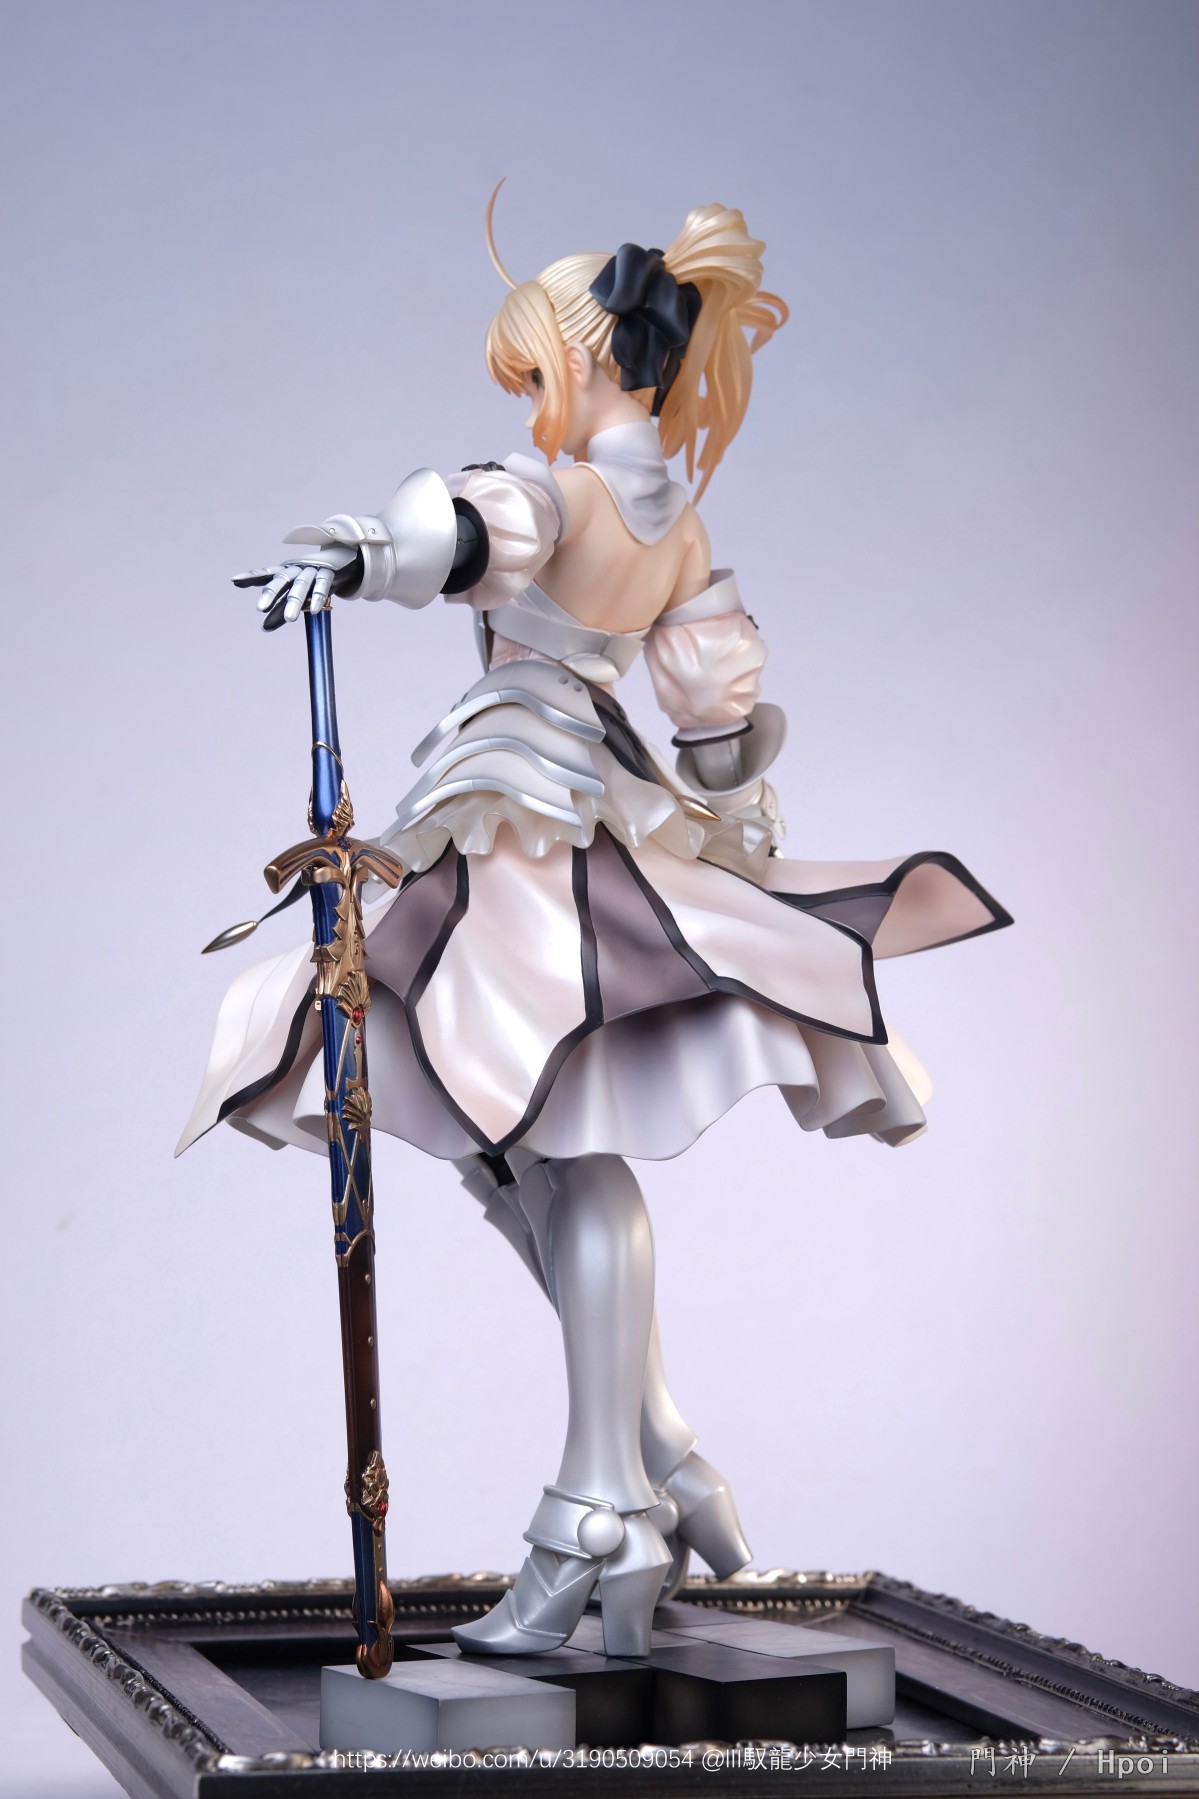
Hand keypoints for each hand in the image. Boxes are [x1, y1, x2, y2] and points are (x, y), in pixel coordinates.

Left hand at [232, 544, 358, 630]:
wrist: (340, 564)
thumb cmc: (310, 582)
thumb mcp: (294, 596)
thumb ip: (279, 611)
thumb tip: (263, 628)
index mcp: (284, 573)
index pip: (265, 575)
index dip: (250, 577)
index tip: (234, 581)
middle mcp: (295, 570)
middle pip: (281, 580)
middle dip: (271, 593)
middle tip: (260, 608)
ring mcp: (312, 570)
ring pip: (301, 585)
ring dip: (295, 601)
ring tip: (289, 619)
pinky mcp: (329, 573)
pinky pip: (323, 585)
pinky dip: (318, 596)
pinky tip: (314, 610)